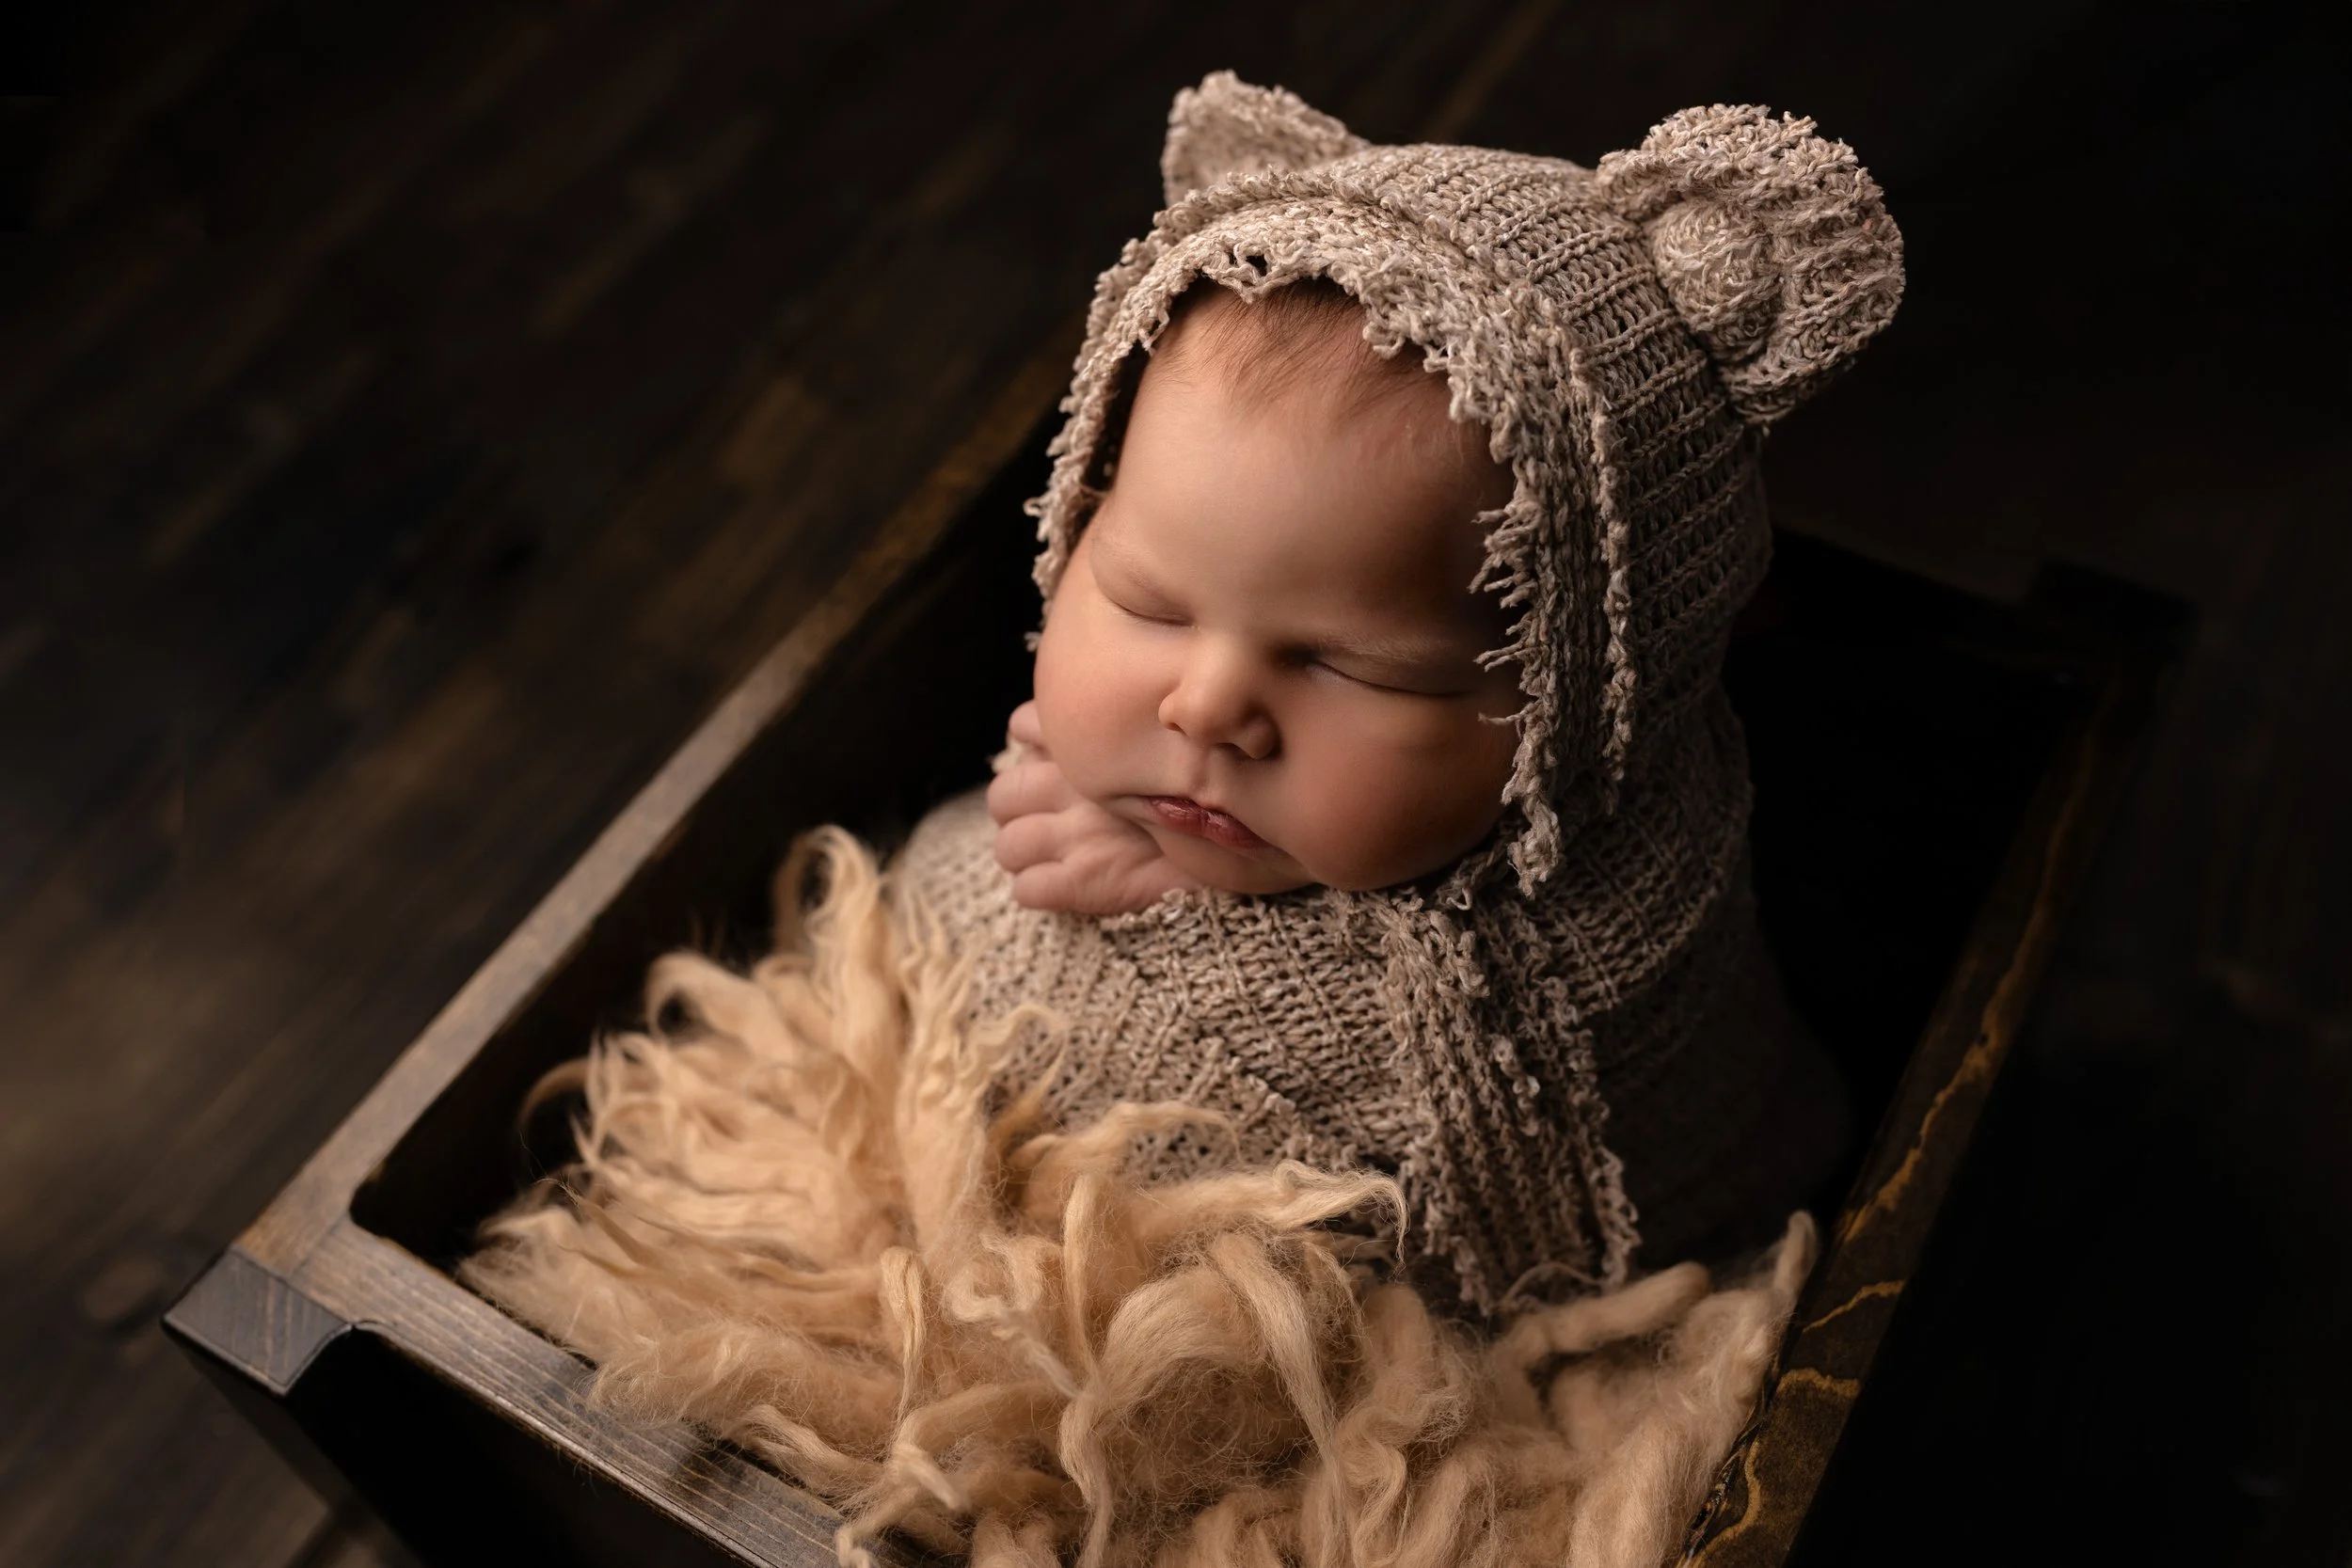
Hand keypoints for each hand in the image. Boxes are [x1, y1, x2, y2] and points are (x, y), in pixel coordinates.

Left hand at [986, 702, 1200, 913]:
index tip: (1059, 760)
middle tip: (1049, 818)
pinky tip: (1066, 886)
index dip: (1037, 747)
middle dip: (1017, 809)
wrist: (1251, 840)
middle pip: (1003, 795)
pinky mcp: (1082, 883)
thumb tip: (1098, 724)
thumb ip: (1133, 726)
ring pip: (1008, 846)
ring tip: (1053, 857)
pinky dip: (1040, 890)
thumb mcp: (1173, 736)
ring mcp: (1075, 836)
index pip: (1023, 727)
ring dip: (1025, 854)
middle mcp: (1072, 784)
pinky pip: (1029, 890)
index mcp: (1092, 739)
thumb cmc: (1217, 782)